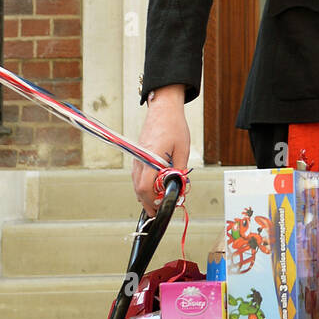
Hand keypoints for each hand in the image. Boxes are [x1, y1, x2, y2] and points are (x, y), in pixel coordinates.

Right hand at [132, 85, 190, 217]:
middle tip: (160, 209)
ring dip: (146, 194)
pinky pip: (137, 176)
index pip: (145, 188)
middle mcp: (140, 160)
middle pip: (138, 189)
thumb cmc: (173, 125)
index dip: (151, 202)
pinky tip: (153, 187)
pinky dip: (143, 185)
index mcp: (150, 158)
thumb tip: (178, 186)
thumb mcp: (182, 149)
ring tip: (158, 201)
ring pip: (136, 184)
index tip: (160, 208)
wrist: (163, 109)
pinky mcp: (137, 156)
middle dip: (148, 202)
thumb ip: (179, 170)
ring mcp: (137, 158)